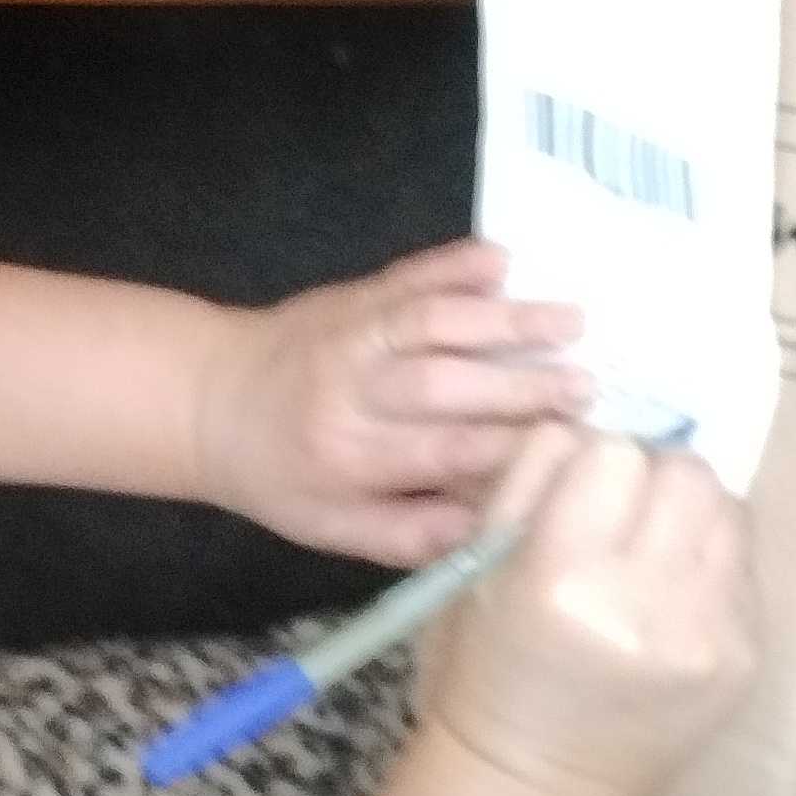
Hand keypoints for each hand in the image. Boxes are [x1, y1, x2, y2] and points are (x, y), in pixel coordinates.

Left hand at [193, 240, 590, 563]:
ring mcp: (353, 334)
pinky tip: (504, 261)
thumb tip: (492, 534)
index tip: (572, 452)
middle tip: (588, 387)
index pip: (442, 453)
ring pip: (431, 320)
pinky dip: (455, 262)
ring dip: (505, 318)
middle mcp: (351, 392)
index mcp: (350, 458)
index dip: (510, 451)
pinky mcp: (355, 293)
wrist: (208, 399)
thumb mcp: (332, 527)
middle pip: (444, 384)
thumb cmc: (283, 475)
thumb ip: (411, 534)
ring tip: (572, 322)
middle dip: (520, 384)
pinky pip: (409, 273)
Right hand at [429, 423, 758, 795]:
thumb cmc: (488, 669)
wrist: (537, 782)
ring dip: (689, 514)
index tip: (576, 498)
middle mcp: (644, 604)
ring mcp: (707, 634)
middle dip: (651, 479)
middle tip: (621, 516)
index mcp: (560, 579)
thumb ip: (528, 481)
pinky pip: (743, 565)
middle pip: (686, 472)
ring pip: (728, 508)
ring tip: (652, 550)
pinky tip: (671, 597)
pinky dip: (708, 564)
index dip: (591, 465)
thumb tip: (590, 421)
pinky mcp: (745, 657)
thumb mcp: (475, 569)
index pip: (611, 454)